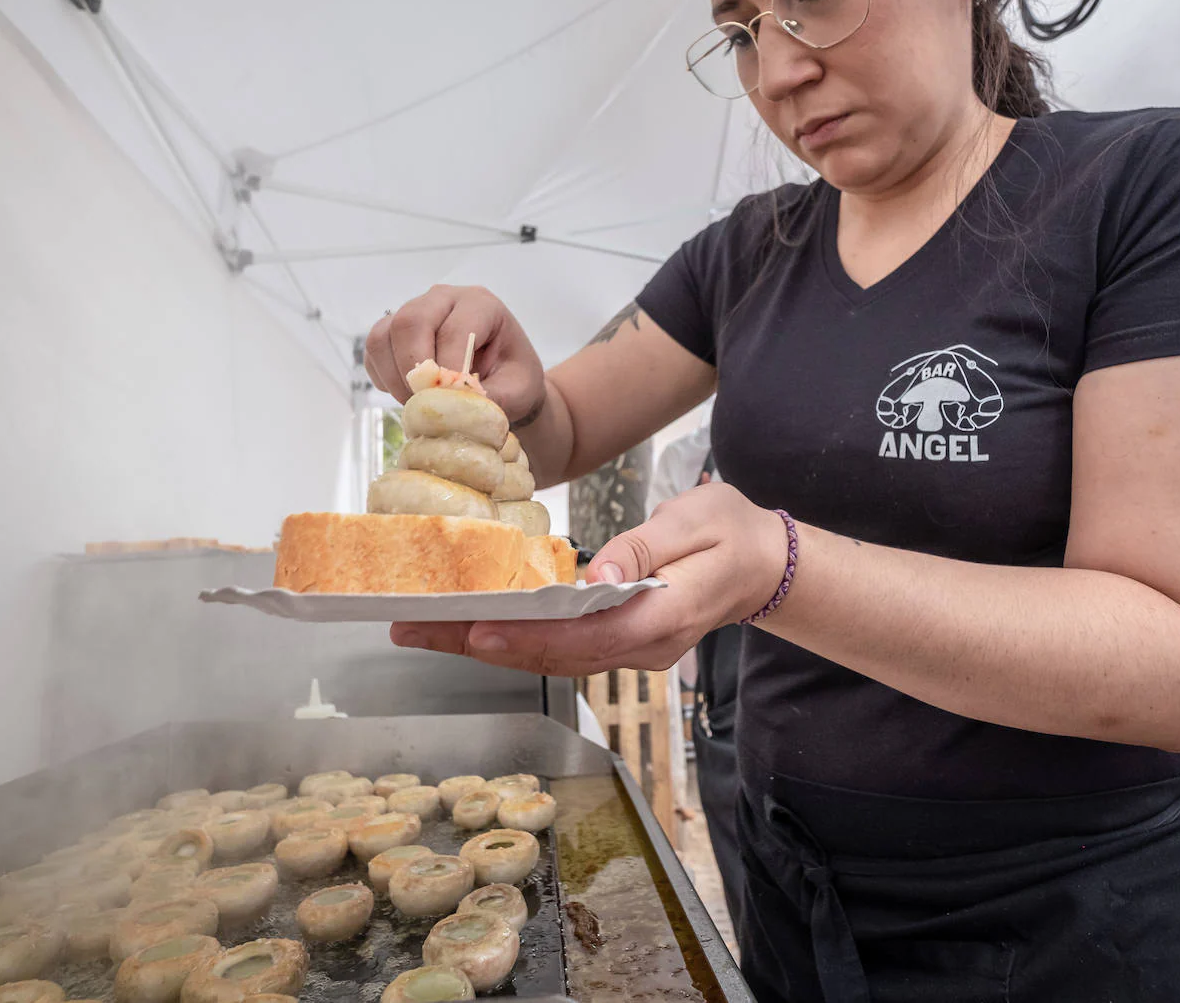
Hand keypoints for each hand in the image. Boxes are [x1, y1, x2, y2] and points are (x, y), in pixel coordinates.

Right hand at [364, 285, 545, 422]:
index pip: (454, 329)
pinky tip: (408, 393)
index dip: (448, 369)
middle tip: (425, 403)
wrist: (503, 378)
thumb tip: (458, 411)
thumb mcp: (518, 391)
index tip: (451, 401)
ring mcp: (414, 310)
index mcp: (481, 304)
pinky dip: (384, 377)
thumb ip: (493, 400)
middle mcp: (444, 299)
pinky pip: (374, 351)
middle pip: (410, 321)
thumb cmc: (514, 379)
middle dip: (413, 369)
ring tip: (418, 403)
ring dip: (395, 376)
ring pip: (384, 334)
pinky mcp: (394, 330)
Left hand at [390, 483, 788, 675]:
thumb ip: (645, 549)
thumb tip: (597, 576)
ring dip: (486, 646)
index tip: (477, 633)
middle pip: (553, 655)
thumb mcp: (696, 523)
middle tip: (415, 629)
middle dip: (480, 645)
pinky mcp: (619, 640)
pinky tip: (472, 628)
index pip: (587, 639)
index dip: (529, 638)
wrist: (764, 563)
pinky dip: (513, 639)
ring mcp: (631, 650)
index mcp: (664, 617)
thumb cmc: (732, 534)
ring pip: (550, 657)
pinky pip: (560, 647)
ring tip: (424, 629)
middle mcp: (643, 646)